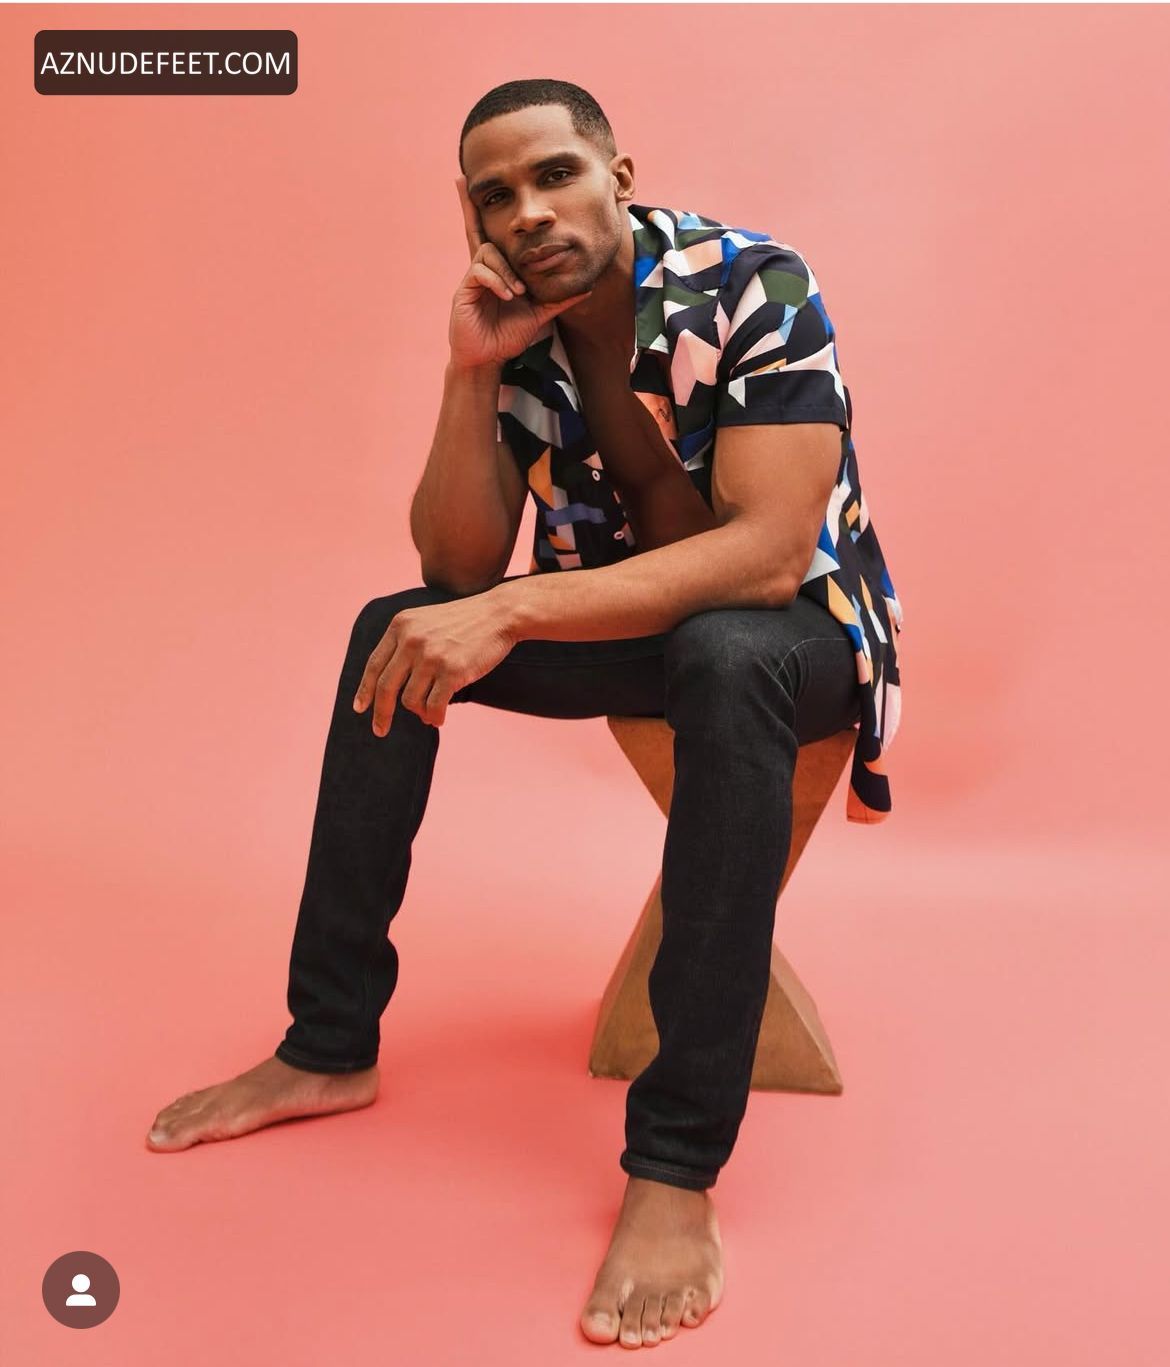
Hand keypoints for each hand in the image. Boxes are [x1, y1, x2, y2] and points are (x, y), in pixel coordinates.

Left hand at [351, 593, 516, 731]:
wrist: (499, 614)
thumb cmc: (465, 621)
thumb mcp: (426, 621)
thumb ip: (406, 644)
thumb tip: (393, 687)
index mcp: (401, 626)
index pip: (374, 664)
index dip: (365, 690)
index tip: (360, 708)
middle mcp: (412, 640)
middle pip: (386, 687)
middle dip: (381, 713)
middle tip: (380, 730)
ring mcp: (431, 656)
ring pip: (411, 700)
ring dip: (420, 712)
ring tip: (430, 713)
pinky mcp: (452, 671)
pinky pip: (433, 706)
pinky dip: (434, 717)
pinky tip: (438, 719)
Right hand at [449, 174, 593, 370]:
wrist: (488, 359)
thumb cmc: (507, 336)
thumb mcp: (539, 314)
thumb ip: (559, 300)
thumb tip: (587, 288)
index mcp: (498, 270)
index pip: (492, 236)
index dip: (480, 213)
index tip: (468, 184)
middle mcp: (482, 269)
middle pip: (478, 231)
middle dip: (469, 208)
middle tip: (460, 181)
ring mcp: (472, 279)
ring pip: (488, 253)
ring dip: (506, 270)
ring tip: (517, 293)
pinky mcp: (464, 291)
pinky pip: (480, 272)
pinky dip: (497, 281)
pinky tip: (508, 297)